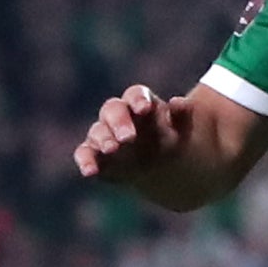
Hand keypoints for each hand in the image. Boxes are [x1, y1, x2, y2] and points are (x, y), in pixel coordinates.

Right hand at [74, 83, 192, 181]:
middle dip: (119, 122)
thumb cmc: (170, 141)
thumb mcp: (182, 130)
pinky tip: (89, 171)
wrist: (160, 167)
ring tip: (111, 149)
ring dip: (103, 139)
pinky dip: (85, 161)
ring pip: (98, 131)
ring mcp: (105, 134)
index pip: (136, 95)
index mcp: (141, 104)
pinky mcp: (95, 154)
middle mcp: (119, 116)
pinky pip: (85, 154)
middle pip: (113, 109)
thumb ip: (182, 116)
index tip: (144, 108)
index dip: (138, 100)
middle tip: (128, 137)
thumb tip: (179, 101)